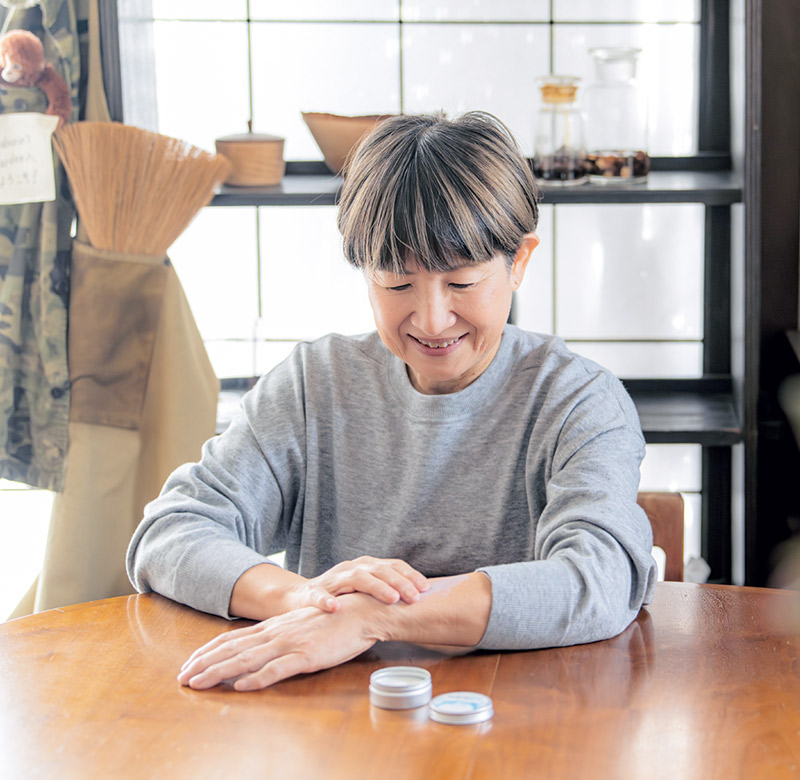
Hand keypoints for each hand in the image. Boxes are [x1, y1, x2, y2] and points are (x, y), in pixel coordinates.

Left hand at [178, 594, 383, 690]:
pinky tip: (242, 686)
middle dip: (204, 663)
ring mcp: (290, 644)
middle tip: (182, 677)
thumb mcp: (300, 626)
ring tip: (198, 683)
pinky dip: (257, 678)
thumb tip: (258, 651)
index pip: (233, 639)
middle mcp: (276, 633)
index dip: (208, 652)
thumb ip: (279, 637)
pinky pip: (277, 669)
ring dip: (219, 671)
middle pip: (232, 648)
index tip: (189, 664)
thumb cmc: (333, 621)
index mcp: (274, 627)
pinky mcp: (306, 656)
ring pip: (247, 659)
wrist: (361, 613)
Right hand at [281, 556, 428, 613]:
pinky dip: (327, 600)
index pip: (392, 565)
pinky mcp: (313, 592)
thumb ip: (386, 589)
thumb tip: (420, 599)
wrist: (300, 597)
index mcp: (367, 566)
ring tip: (391, 598)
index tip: (426, 588)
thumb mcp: (365, 589)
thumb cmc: (341, 596)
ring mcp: (333, 579)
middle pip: (379, 570)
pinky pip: (320, 595)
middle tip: (414, 597)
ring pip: (356, 578)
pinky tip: (335, 607)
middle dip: (399, 582)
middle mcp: (352, 568)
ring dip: (376, 587)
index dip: (410, 575)